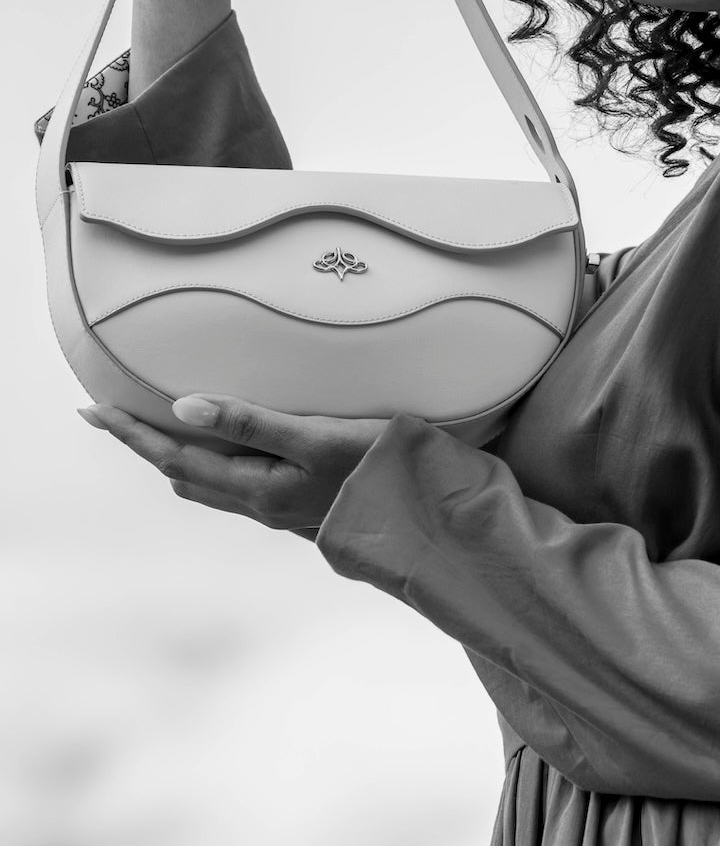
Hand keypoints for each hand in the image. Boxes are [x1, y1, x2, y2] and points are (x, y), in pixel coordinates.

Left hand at [79, 395, 392, 539]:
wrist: (428, 512)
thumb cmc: (377, 466)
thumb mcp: (315, 437)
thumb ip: (251, 422)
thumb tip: (182, 408)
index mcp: (257, 489)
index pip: (175, 458)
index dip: (131, 435)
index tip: (90, 411)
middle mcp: (262, 505)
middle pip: (183, 475)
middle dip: (144, 446)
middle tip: (113, 416)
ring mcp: (282, 510)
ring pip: (208, 486)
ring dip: (175, 457)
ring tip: (157, 431)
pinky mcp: (301, 506)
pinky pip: (236, 487)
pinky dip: (212, 465)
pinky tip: (229, 452)